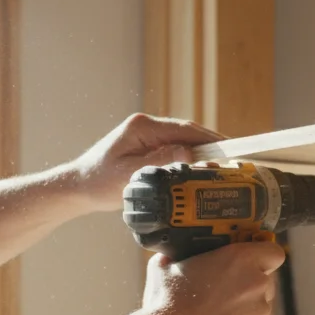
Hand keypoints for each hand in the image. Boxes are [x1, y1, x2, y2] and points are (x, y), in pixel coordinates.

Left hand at [62, 113, 224, 212]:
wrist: (79, 187)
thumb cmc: (99, 182)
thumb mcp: (128, 174)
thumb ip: (158, 161)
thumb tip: (188, 152)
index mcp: (143, 127)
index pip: (184, 129)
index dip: (209, 138)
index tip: (229, 147)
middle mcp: (147, 127)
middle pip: (188, 132)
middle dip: (212, 144)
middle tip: (235, 157)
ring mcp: (148, 136)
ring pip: (184, 140)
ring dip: (203, 150)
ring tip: (224, 163)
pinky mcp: (148, 147)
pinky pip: (176, 149)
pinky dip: (191, 156)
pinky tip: (203, 167)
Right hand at [138, 242, 285, 314]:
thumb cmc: (166, 304)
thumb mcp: (165, 268)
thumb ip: (179, 257)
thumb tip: (169, 256)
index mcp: (240, 259)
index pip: (273, 252)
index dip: (264, 258)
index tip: (253, 263)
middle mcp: (257, 284)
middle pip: (266, 282)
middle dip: (250, 286)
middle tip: (225, 294)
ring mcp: (261, 314)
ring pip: (261, 308)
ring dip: (245, 310)